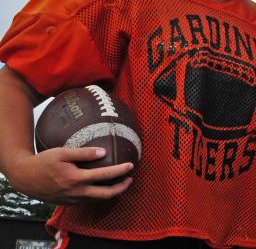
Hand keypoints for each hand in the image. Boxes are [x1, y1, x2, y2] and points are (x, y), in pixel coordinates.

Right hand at [6, 146, 132, 204]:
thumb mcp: (62, 153)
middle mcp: (75, 192)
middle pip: (105, 194)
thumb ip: (83, 153)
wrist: (25, 177)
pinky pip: (87, 200)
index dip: (120, 171)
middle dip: (121, 188)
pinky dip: (98, 195)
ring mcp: (71, 199)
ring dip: (111, 193)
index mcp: (75, 179)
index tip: (131, 165)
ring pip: (96, 199)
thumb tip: (103, 152)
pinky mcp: (67, 202)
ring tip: (120, 184)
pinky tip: (102, 187)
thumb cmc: (43, 161)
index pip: (104, 175)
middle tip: (130, 180)